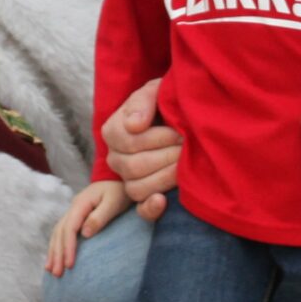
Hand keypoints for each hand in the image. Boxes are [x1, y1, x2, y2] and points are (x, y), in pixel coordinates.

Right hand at [46, 180, 128, 276]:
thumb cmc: (119, 191)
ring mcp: (73, 211)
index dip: (68, 247)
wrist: (119, 178)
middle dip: (57, 254)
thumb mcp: (113, 203)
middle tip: (57, 274)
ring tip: (50, 270)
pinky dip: (57, 245)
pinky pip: (62, 232)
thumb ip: (100, 217)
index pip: (70, 228)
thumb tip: (85, 233)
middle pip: (60, 232)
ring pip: (58, 232)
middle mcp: (73, 207)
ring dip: (54, 251)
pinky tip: (55, 257)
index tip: (69, 265)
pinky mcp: (77, 216)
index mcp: (81, 204)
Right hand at [101, 77, 181, 219]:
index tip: (180, 131)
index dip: (158, 138)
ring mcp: (127, 179)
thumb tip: (134, 125)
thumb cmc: (164, 103)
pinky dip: (151, 208)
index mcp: (112, 131)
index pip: (130, 142)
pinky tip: (164, 199)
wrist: (178, 119)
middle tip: (188, 147)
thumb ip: (143, 102)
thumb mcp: (155, 92)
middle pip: (134, 166)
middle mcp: (115, 158)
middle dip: (167, 156)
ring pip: (138, 188)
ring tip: (185, 164)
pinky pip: (141, 209)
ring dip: (165, 177)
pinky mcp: (142, 195)